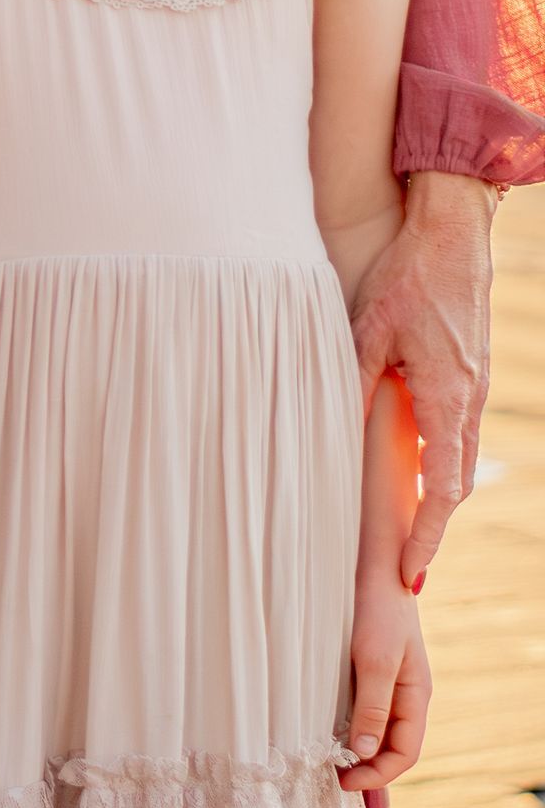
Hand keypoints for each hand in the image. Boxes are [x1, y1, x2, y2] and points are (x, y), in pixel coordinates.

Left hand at [338, 570, 430, 791]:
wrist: (374, 562)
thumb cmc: (377, 608)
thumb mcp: (375, 660)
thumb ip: (372, 707)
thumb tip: (364, 754)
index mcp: (416, 695)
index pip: (405, 753)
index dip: (378, 774)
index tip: (344, 781)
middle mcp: (407, 692)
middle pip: (393, 745)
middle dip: (368, 766)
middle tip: (333, 775)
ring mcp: (390, 679)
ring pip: (378, 727)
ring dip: (359, 746)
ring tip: (329, 757)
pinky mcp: (372, 664)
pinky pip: (366, 705)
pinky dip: (352, 722)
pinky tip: (329, 723)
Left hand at [351, 171, 494, 581]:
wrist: (453, 233)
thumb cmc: (410, 275)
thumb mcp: (371, 330)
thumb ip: (355, 383)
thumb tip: (332, 433)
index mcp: (447, 398)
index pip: (443, 490)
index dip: (426, 536)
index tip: (411, 574)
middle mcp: (469, 401)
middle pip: (455, 484)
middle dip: (431, 529)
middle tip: (406, 568)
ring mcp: (475, 387)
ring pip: (459, 459)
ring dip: (436, 496)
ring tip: (406, 530)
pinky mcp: (471, 372)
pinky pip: (458, 432)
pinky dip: (440, 460)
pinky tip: (415, 466)